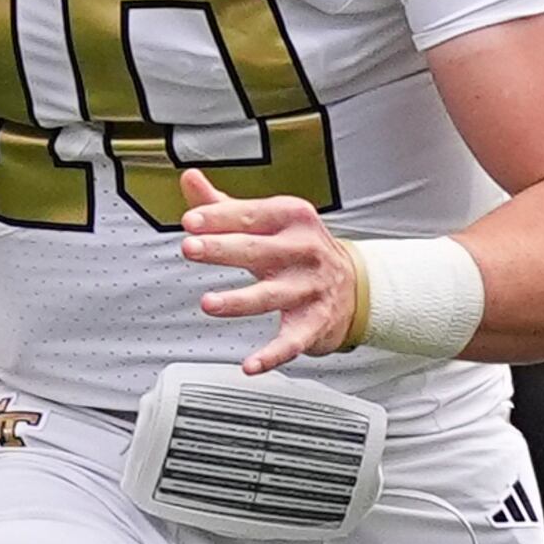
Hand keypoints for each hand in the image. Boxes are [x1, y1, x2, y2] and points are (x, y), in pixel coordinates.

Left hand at [181, 168, 358, 374]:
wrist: (354, 285)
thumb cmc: (299, 249)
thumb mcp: (268, 220)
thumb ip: (224, 204)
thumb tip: (189, 179)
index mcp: (292, 218)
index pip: (251, 214)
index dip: (219, 217)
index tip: (190, 221)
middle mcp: (304, 251)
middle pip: (257, 251)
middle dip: (222, 249)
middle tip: (191, 248)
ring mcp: (309, 288)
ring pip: (270, 296)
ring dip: (239, 301)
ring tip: (209, 304)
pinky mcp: (313, 323)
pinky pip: (291, 341)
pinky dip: (271, 355)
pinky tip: (250, 365)